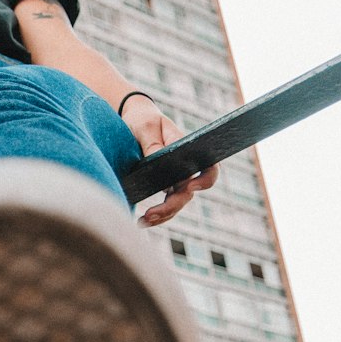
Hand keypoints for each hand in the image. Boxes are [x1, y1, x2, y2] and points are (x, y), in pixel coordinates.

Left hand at [120, 96, 219, 227]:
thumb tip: (159, 165)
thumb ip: (153, 144)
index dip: (205, 181)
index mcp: (188, 151)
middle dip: (171, 207)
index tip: (191, 186)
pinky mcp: (161, 186)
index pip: (208, 169)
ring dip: (162, 216)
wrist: (133, 119)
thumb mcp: (145, 127)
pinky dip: (155, 216)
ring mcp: (174, 179)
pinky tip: (141, 221)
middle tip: (150, 214)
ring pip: (176, 205)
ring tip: (143, 222)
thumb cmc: (143, 119)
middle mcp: (185, 168)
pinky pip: (164, 206)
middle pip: (187, 194)